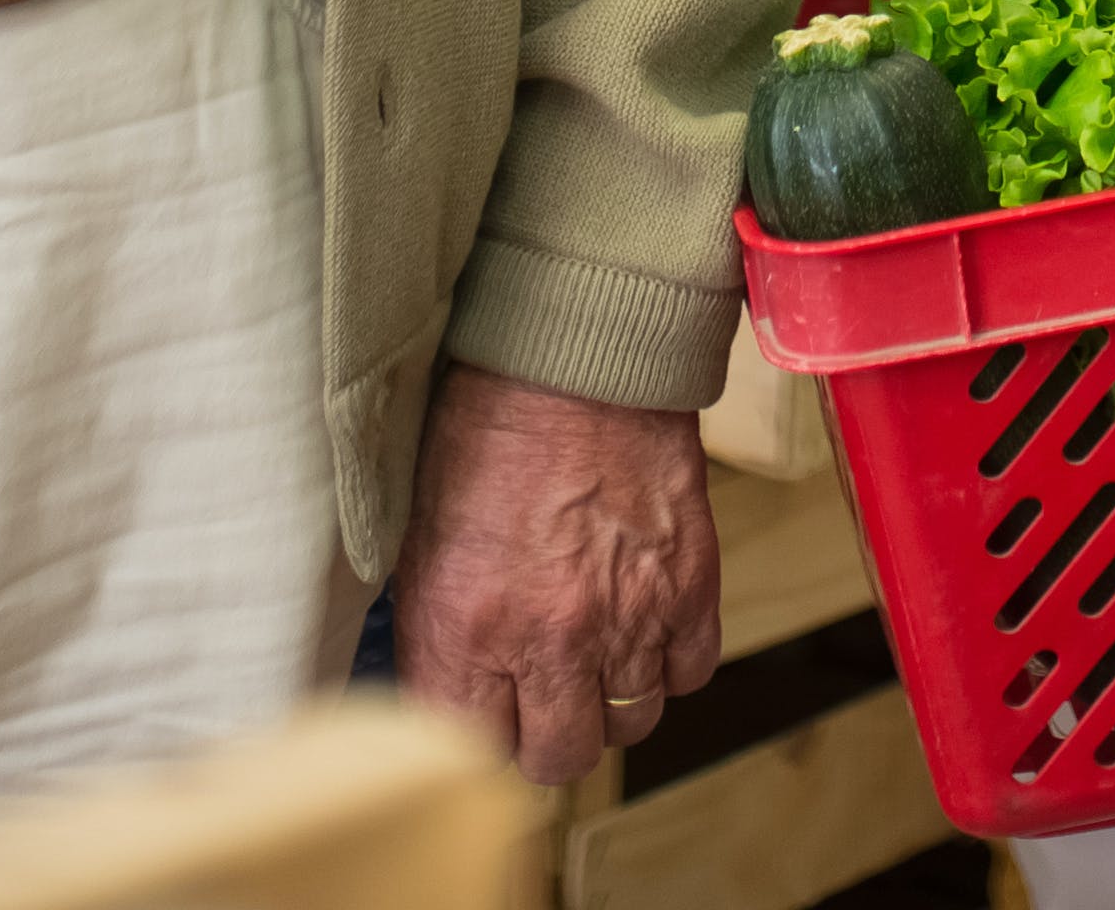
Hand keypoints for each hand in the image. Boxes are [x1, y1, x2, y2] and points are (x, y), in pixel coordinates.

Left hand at [393, 364, 720, 788]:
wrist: (574, 355)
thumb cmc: (486, 429)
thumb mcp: (425, 538)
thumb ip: (440, 631)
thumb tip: (452, 690)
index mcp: (463, 630)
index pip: (471, 752)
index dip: (479, 733)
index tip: (484, 711)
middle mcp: (547, 640)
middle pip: (557, 759)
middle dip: (546, 734)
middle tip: (542, 692)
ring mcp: (627, 618)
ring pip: (630, 725)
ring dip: (610, 699)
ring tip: (596, 652)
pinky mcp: (689, 587)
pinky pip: (689, 673)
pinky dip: (669, 660)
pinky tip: (644, 623)